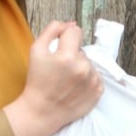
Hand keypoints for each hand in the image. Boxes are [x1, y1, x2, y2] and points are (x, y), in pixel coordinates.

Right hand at [6, 20, 103, 135]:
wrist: (41, 111)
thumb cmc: (37, 80)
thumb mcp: (36, 50)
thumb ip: (52, 30)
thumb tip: (70, 23)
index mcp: (68, 56)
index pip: (75, 31)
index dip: (66, 37)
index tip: (60, 47)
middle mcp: (83, 67)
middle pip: (81, 49)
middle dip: (72, 55)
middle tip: (59, 69)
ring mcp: (93, 80)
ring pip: (89, 63)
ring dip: (80, 67)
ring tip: (67, 80)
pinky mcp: (99, 91)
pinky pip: (96, 76)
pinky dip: (88, 79)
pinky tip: (75, 87)